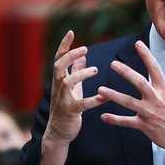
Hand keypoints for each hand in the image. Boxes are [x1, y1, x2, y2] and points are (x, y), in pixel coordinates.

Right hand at [41, 30, 104, 164]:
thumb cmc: (66, 106)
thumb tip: (83, 55)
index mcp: (59, 80)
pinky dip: (94, 100)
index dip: (64, 45)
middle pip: (58, 67)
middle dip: (70, 56)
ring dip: (81, 74)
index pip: (59, 58)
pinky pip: (82, 105)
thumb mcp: (72, 87)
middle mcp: (58, 87)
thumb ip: (76, 70)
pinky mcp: (71, 112)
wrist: (59, 132)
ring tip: (95, 69)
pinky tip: (105, 97)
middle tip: (85, 48)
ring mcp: (63, 100)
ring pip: (67, 83)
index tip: (71, 32)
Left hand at [98, 40, 164, 164]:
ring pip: (129, 102)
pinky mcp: (145, 126)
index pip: (155, 68)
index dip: (146, 55)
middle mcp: (156, 99)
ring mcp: (150, 113)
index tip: (138, 43)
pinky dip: (115, 120)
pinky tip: (104, 116)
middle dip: (126, 72)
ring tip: (100, 90)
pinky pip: (127, 122)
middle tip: (113, 64)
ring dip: (114, 96)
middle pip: (139, 82)